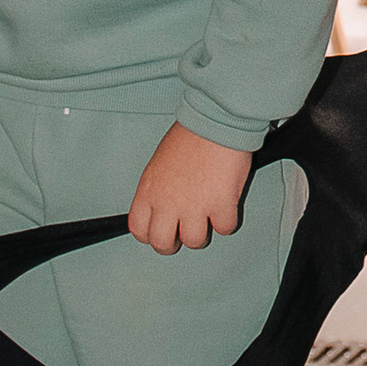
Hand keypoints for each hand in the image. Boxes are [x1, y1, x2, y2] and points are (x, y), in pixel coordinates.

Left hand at [128, 122, 252, 252]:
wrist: (216, 122)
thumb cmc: (191, 135)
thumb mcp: (159, 163)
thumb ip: (158, 189)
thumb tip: (163, 206)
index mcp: (149, 191)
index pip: (139, 229)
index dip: (149, 236)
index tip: (159, 232)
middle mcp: (168, 202)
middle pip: (162, 243)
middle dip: (173, 244)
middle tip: (182, 234)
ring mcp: (195, 206)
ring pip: (194, 241)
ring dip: (202, 232)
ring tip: (207, 218)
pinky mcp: (221, 205)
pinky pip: (224, 228)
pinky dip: (227, 222)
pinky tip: (226, 208)